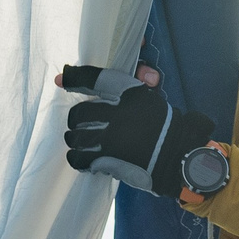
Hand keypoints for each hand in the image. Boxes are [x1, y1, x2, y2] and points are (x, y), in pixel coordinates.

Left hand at [59, 63, 212, 198]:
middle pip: (79, 113)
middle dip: (75, 121)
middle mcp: (118, 112)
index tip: (61, 79)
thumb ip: (123, 95)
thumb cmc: (163, 127)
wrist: (178, 156)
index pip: (96, 79)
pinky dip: (77, 159)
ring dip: (75, 141)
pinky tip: (82, 160)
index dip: (75, 78)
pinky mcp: (108, 158)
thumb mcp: (146, 100)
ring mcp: (112, 136)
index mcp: (130, 93)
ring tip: (81, 145)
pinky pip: (79, 158)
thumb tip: (98, 89)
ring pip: (77, 137)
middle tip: (79, 127)